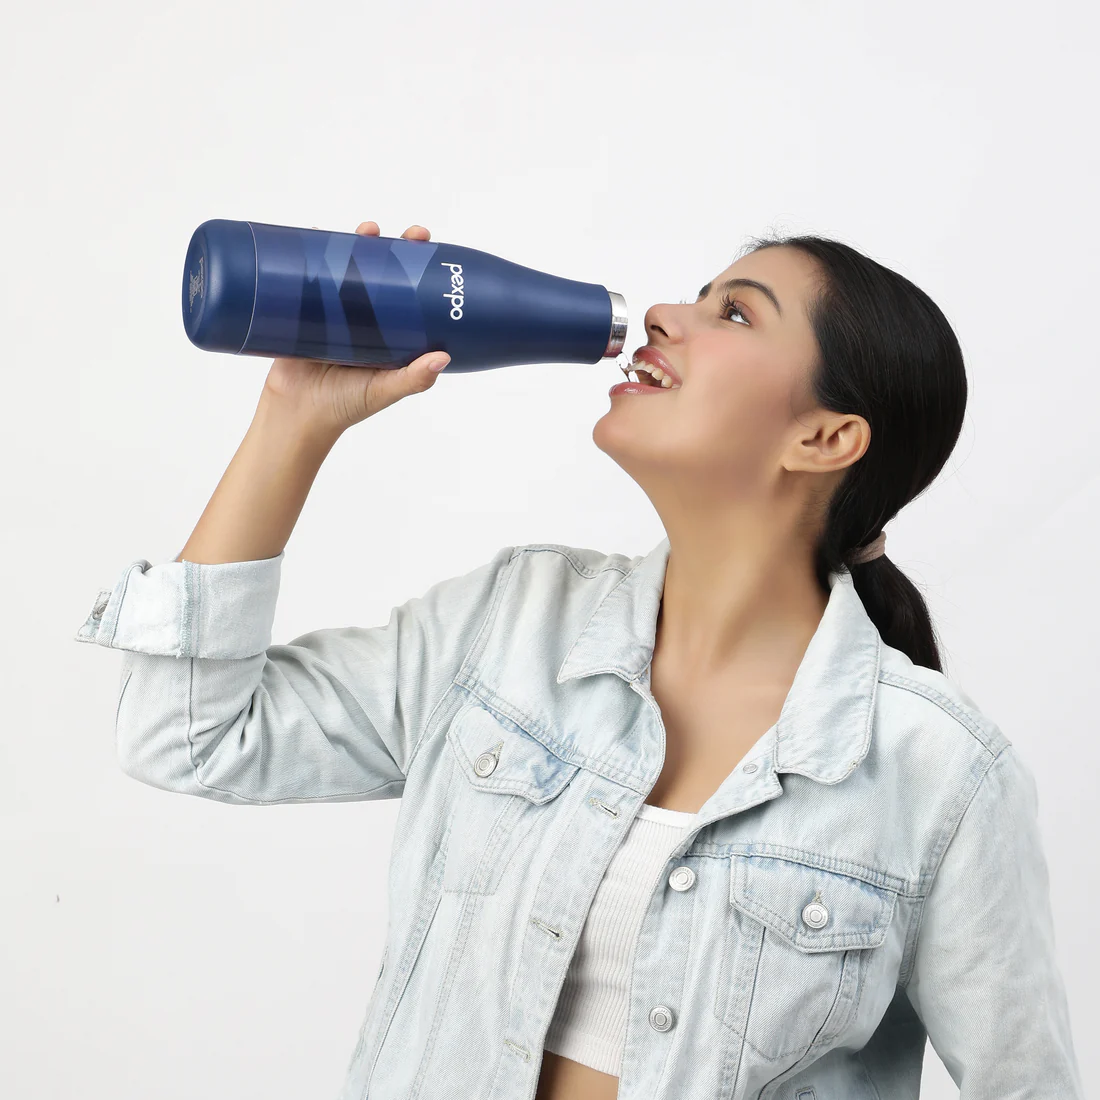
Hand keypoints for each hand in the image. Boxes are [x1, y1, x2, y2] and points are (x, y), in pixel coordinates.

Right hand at [261, 221, 448, 433]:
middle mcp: (365, 315)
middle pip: (381, 271)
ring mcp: (334, 309)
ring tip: (366, 230)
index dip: (421, 267)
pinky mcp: (303, 308)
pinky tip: (314, 233)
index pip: (410, 290)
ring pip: (346, 266)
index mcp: (390, 331)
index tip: (428, 247)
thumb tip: (443, 358)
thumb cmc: (345, 406)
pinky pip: (308, 275)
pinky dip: (309, 252)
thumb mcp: (383, 391)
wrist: (296, 415)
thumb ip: (412, 379)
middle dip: (392, 247)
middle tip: (403, 235)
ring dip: (355, 242)